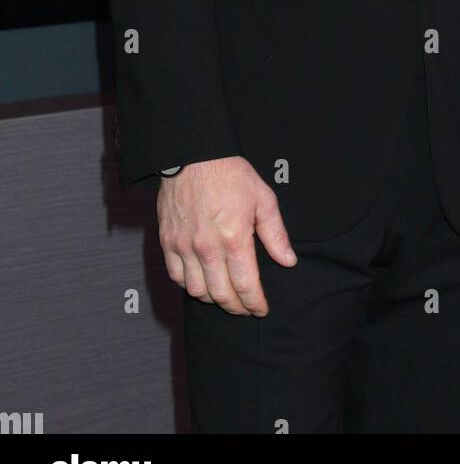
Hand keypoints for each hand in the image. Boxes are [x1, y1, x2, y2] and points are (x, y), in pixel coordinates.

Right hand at [157, 156, 296, 315]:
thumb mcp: (263, 198)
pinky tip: (201, 283)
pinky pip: (176, 277)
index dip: (255, 303)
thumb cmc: (231, 174)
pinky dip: (189, 286)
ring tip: (226, 296)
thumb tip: (288, 261)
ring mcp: (183, 246)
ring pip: (197, 291)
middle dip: (237, 308)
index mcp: (234, 238)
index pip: (245, 286)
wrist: (192, 155)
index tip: (261, 309)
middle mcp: (207, 248)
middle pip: (221, 295)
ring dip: (213, 299)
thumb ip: (275, 234)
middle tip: (246, 308)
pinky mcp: (167, 242)